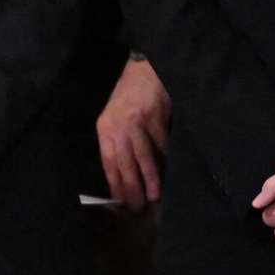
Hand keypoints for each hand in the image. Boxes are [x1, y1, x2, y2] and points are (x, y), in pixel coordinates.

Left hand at [96, 56, 171, 210]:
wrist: (144, 68)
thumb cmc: (129, 95)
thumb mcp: (114, 117)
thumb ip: (117, 141)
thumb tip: (126, 174)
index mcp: (105, 128)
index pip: (108, 162)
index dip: (115, 183)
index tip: (121, 202)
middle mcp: (118, 126)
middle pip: (125, 163)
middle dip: (132, 187)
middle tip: (139, 206)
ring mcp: (136, 121)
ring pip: (143, 156)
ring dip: (149, 178)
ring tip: (154, 195)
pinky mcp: (154, 116)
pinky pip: (160, 143)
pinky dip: (165, 158)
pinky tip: (169, 170)